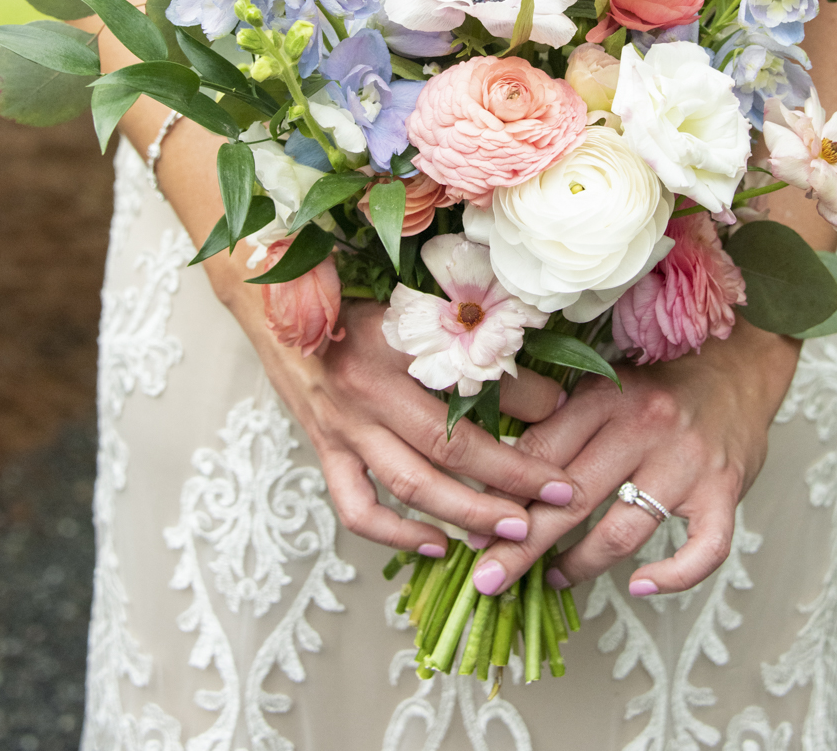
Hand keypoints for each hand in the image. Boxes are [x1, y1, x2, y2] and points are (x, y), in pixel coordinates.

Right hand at [153, 120, 575, 558]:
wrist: (269, 297)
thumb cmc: (347, 291)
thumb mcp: (407, 298)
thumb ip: (459, 327)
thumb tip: (528, 362)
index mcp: (395, 338)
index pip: (472, 377)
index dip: (527, 397)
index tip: (568, 407)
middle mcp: (368, 386)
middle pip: (448, 445)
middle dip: (512, 476)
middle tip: (562, 495)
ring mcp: (341, 424)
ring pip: (410, 484)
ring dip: (468, 513)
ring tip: (516, 531)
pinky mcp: (323, 448)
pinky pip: (357, 506)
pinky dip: (396, 534)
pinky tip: (436, 545)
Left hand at [467, 318, 799, 598]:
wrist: (738, 368)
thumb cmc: (660, 385)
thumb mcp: (606, 385)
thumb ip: (561, 421)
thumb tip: (496, 465)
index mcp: (606, 396)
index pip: (542, 452)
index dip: (503, 495)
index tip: (475, 530)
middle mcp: (644, 427)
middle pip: (571, 496)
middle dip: (524, 543)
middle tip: (489, 576)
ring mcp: (686, 462)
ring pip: (622, 530)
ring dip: (580, 564)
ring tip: (554, 580)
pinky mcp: (724, 491)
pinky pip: (703, 549)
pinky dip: (672, 576)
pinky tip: (640, 587)